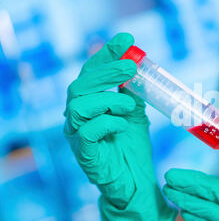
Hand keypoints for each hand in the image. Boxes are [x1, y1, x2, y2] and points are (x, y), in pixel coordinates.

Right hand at [64, 33, 176, 220]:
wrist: (134, 182)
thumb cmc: (132, 148)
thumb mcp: (135, 114)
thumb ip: (132, 93)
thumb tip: (138, 67)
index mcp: (90, 104)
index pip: (91, 72)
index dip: (106, 54)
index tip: (127, 39)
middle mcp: (78, 117)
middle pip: (80, 85)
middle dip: (106, 71)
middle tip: (131, 67)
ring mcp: (78, 136)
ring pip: (78, 105)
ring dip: (107, 99)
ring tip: (129, 105)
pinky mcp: (84, 154)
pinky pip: (87, 132)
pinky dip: (107, 122)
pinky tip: (122, 125)